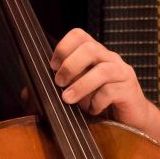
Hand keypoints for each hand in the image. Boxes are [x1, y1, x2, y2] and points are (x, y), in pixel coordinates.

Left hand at [50, 28, 159, 158]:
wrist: (132, 122)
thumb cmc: (101, 105)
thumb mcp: (76, 95)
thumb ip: (54, 90)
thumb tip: (27, 91)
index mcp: (96, 55)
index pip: (80, 35)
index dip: (63, 47)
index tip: (52, 66)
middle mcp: (110, 59)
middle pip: (90, 48)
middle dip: (70, 65)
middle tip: (59, 83)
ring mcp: (122, 74)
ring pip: (102, 70)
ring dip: (81, 85)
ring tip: (68, 98)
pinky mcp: (129, 91)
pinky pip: (111, 91)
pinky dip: (97, 102)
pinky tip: (92, 111)